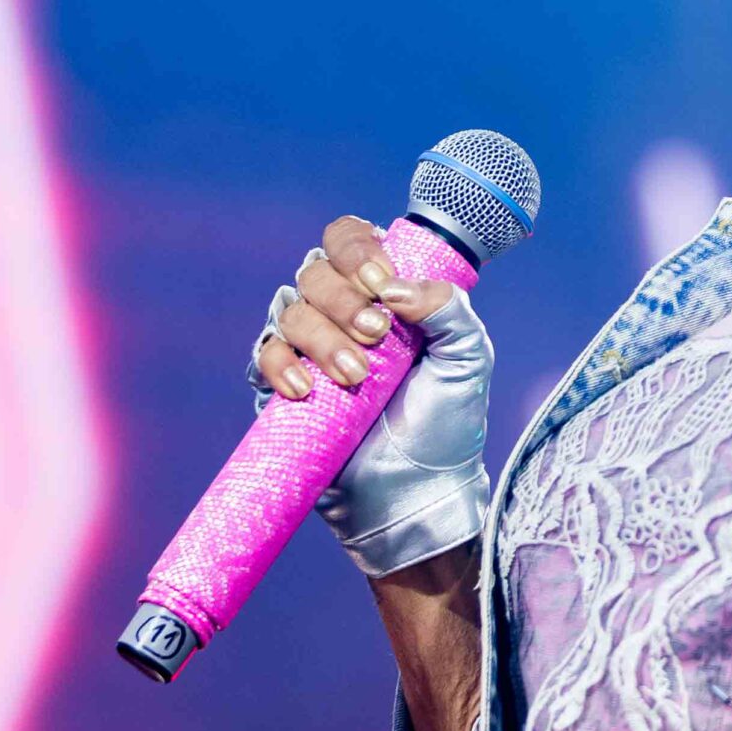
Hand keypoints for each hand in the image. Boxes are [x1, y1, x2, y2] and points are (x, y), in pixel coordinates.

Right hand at [253, 215, 493, 577]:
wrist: (418, 489)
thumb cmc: (446, 420)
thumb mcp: (468, 357)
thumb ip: (448, 308)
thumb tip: (396, 288)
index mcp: (381, 292)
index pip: (348, 241)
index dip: (357, 251)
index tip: (382, 284)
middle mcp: (341, 311)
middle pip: (315, 272)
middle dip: (345, 301)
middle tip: (378, 338)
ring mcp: (310, 348)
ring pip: (289, 311)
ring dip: (322, 337)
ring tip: (355, 377)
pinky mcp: (284, 387)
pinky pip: (264, 356)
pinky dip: (281, 365)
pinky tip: (307, 390)